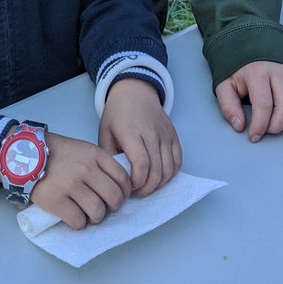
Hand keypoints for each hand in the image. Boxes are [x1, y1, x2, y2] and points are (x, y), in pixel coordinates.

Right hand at [29, 131, 131, 228]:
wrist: (27, 154)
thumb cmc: (57, 153)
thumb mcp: (82, 149)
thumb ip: (99, 164)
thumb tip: (116, 187)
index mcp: (95, 155)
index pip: (122, 178)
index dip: (125, 192)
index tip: (119, 197)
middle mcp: (86, 169)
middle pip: (114, 197)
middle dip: (113, 207)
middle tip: (105, 208)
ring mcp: (71, 185)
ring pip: (98, 212)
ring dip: (95, 217)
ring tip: (88, 214)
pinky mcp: (56, 200)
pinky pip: (78, 221)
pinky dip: (78, 223)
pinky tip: (74, 217)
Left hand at [98, 78, 181, 197]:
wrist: (135, 92)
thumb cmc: (117, 115)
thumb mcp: (104, 133)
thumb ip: (109, 157)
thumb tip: (116, 181)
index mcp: (131, 132)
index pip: (141, 164)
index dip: (137, 182)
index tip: (128, 187)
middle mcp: (151, 132)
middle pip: (156, 171)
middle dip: (146, 188)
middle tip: (136, 192)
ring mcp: (165, 133)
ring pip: (169, 169)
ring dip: (159, 184)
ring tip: (146, 185)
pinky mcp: (174, 135)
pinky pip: (178, 161)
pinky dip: (171, 174)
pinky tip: (159, 176)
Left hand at [215, 61, 282, 142]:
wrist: (253, 49)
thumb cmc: (239, 72)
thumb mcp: (226, 85)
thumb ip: (228, 106)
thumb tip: (239, 126)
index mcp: (258, 73)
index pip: (264, 105)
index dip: (259, 126)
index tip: (254, 137)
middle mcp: (279, 72)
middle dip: (277, 126)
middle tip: (266, 131)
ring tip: (279, 126)